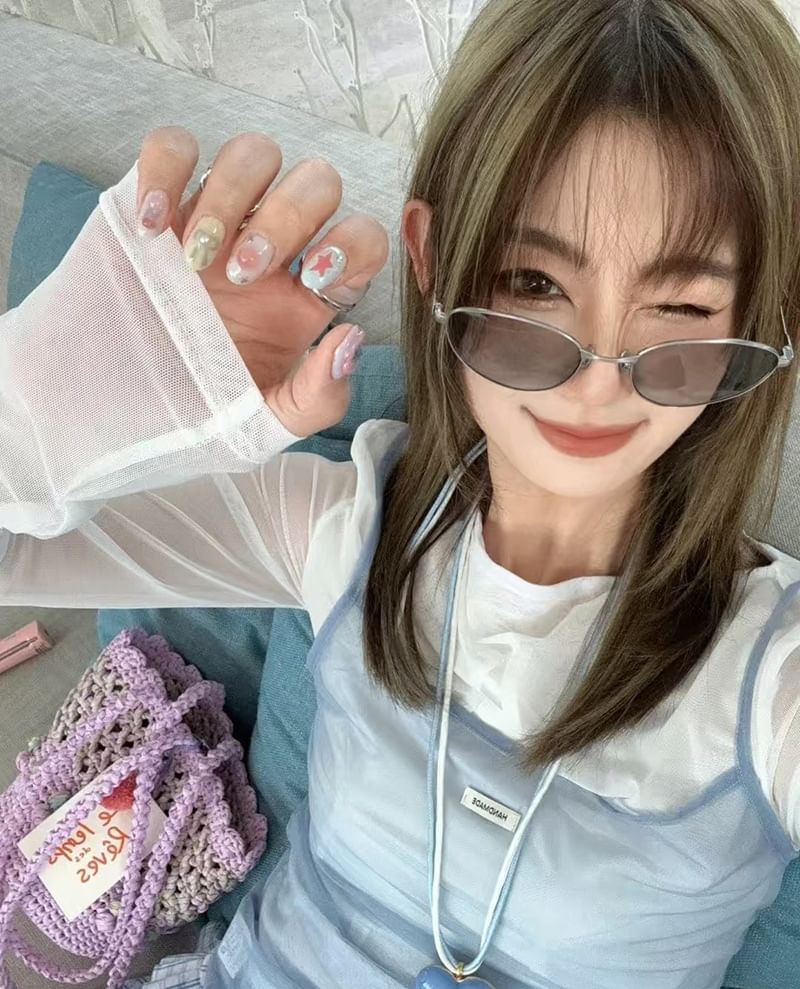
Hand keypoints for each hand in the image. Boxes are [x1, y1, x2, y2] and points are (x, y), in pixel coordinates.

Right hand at [135, 126, 389, 435]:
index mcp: (307, 296)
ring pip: (255, 153)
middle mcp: (271, 248)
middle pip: (318, 181)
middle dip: (288, 217)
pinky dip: (163, 170)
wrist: (109, 414)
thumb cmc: (192, 416)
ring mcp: (216, 221)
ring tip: (195, 259)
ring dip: (232, 196)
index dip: (353, 244)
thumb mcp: (264, 426)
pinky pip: (173, 147)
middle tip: (243, 275)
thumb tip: (351, 339)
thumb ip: (319, 397)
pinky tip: (150, 228)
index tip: (314, 279)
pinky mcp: (158, 203)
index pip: (362, 238)